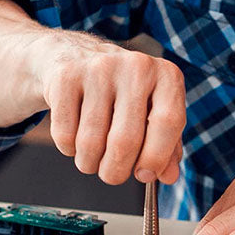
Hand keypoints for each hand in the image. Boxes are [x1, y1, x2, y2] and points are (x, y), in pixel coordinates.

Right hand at [36, 32, 185, 184]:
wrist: (74, 57)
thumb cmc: (121, 95)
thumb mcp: (151, 114)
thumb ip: (166, 147)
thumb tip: (168, 176)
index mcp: (166, 76)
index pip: (168, 122)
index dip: (155, 158)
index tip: (144, 175)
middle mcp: (136, 66)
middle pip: (125, 140)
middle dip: (115, 171)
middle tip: (111, 175)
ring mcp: (99, 68)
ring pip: (91, 142)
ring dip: (89, 163)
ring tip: (91, 158)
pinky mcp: (66, 76)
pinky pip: (65, 134)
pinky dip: (68, 149)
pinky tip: (74, 137)